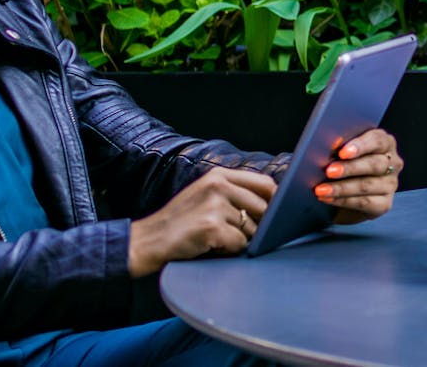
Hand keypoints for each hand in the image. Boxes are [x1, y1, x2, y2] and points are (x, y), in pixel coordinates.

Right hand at [127, 166, 276, 276]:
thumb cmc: (181, 222)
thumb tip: (274, 204)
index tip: (277, 215)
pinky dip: (230, 251)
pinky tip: (212, 247)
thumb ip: (235, 194)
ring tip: (217, 239)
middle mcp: (218, 185)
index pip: (264, 183)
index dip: (275, 201)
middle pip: (263, 208)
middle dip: (258, 226)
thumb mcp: (206, 196)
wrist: (148, 240)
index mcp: (219, 175)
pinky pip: (240, 244)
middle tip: (236, 235)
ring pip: (252, 229)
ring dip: (241, 240)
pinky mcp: (212, 226)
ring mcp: (215, 205)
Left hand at [318, 127, 403, 224]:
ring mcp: (390, 184)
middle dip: (350, 168)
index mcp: (385, 143)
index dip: (360, 145)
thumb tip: (327, 147)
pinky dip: (343, 200)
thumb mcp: (344, 153)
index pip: (378, 140)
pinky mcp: (385, 204)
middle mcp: (392, 162)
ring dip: (341, 187)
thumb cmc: (344, 165)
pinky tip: (328, 198)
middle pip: (374, 164)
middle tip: (329, 171)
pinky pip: (364, 202)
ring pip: (367, 185)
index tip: (342, 152)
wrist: (346, 194)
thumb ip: (341, 147)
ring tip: (321, 189)